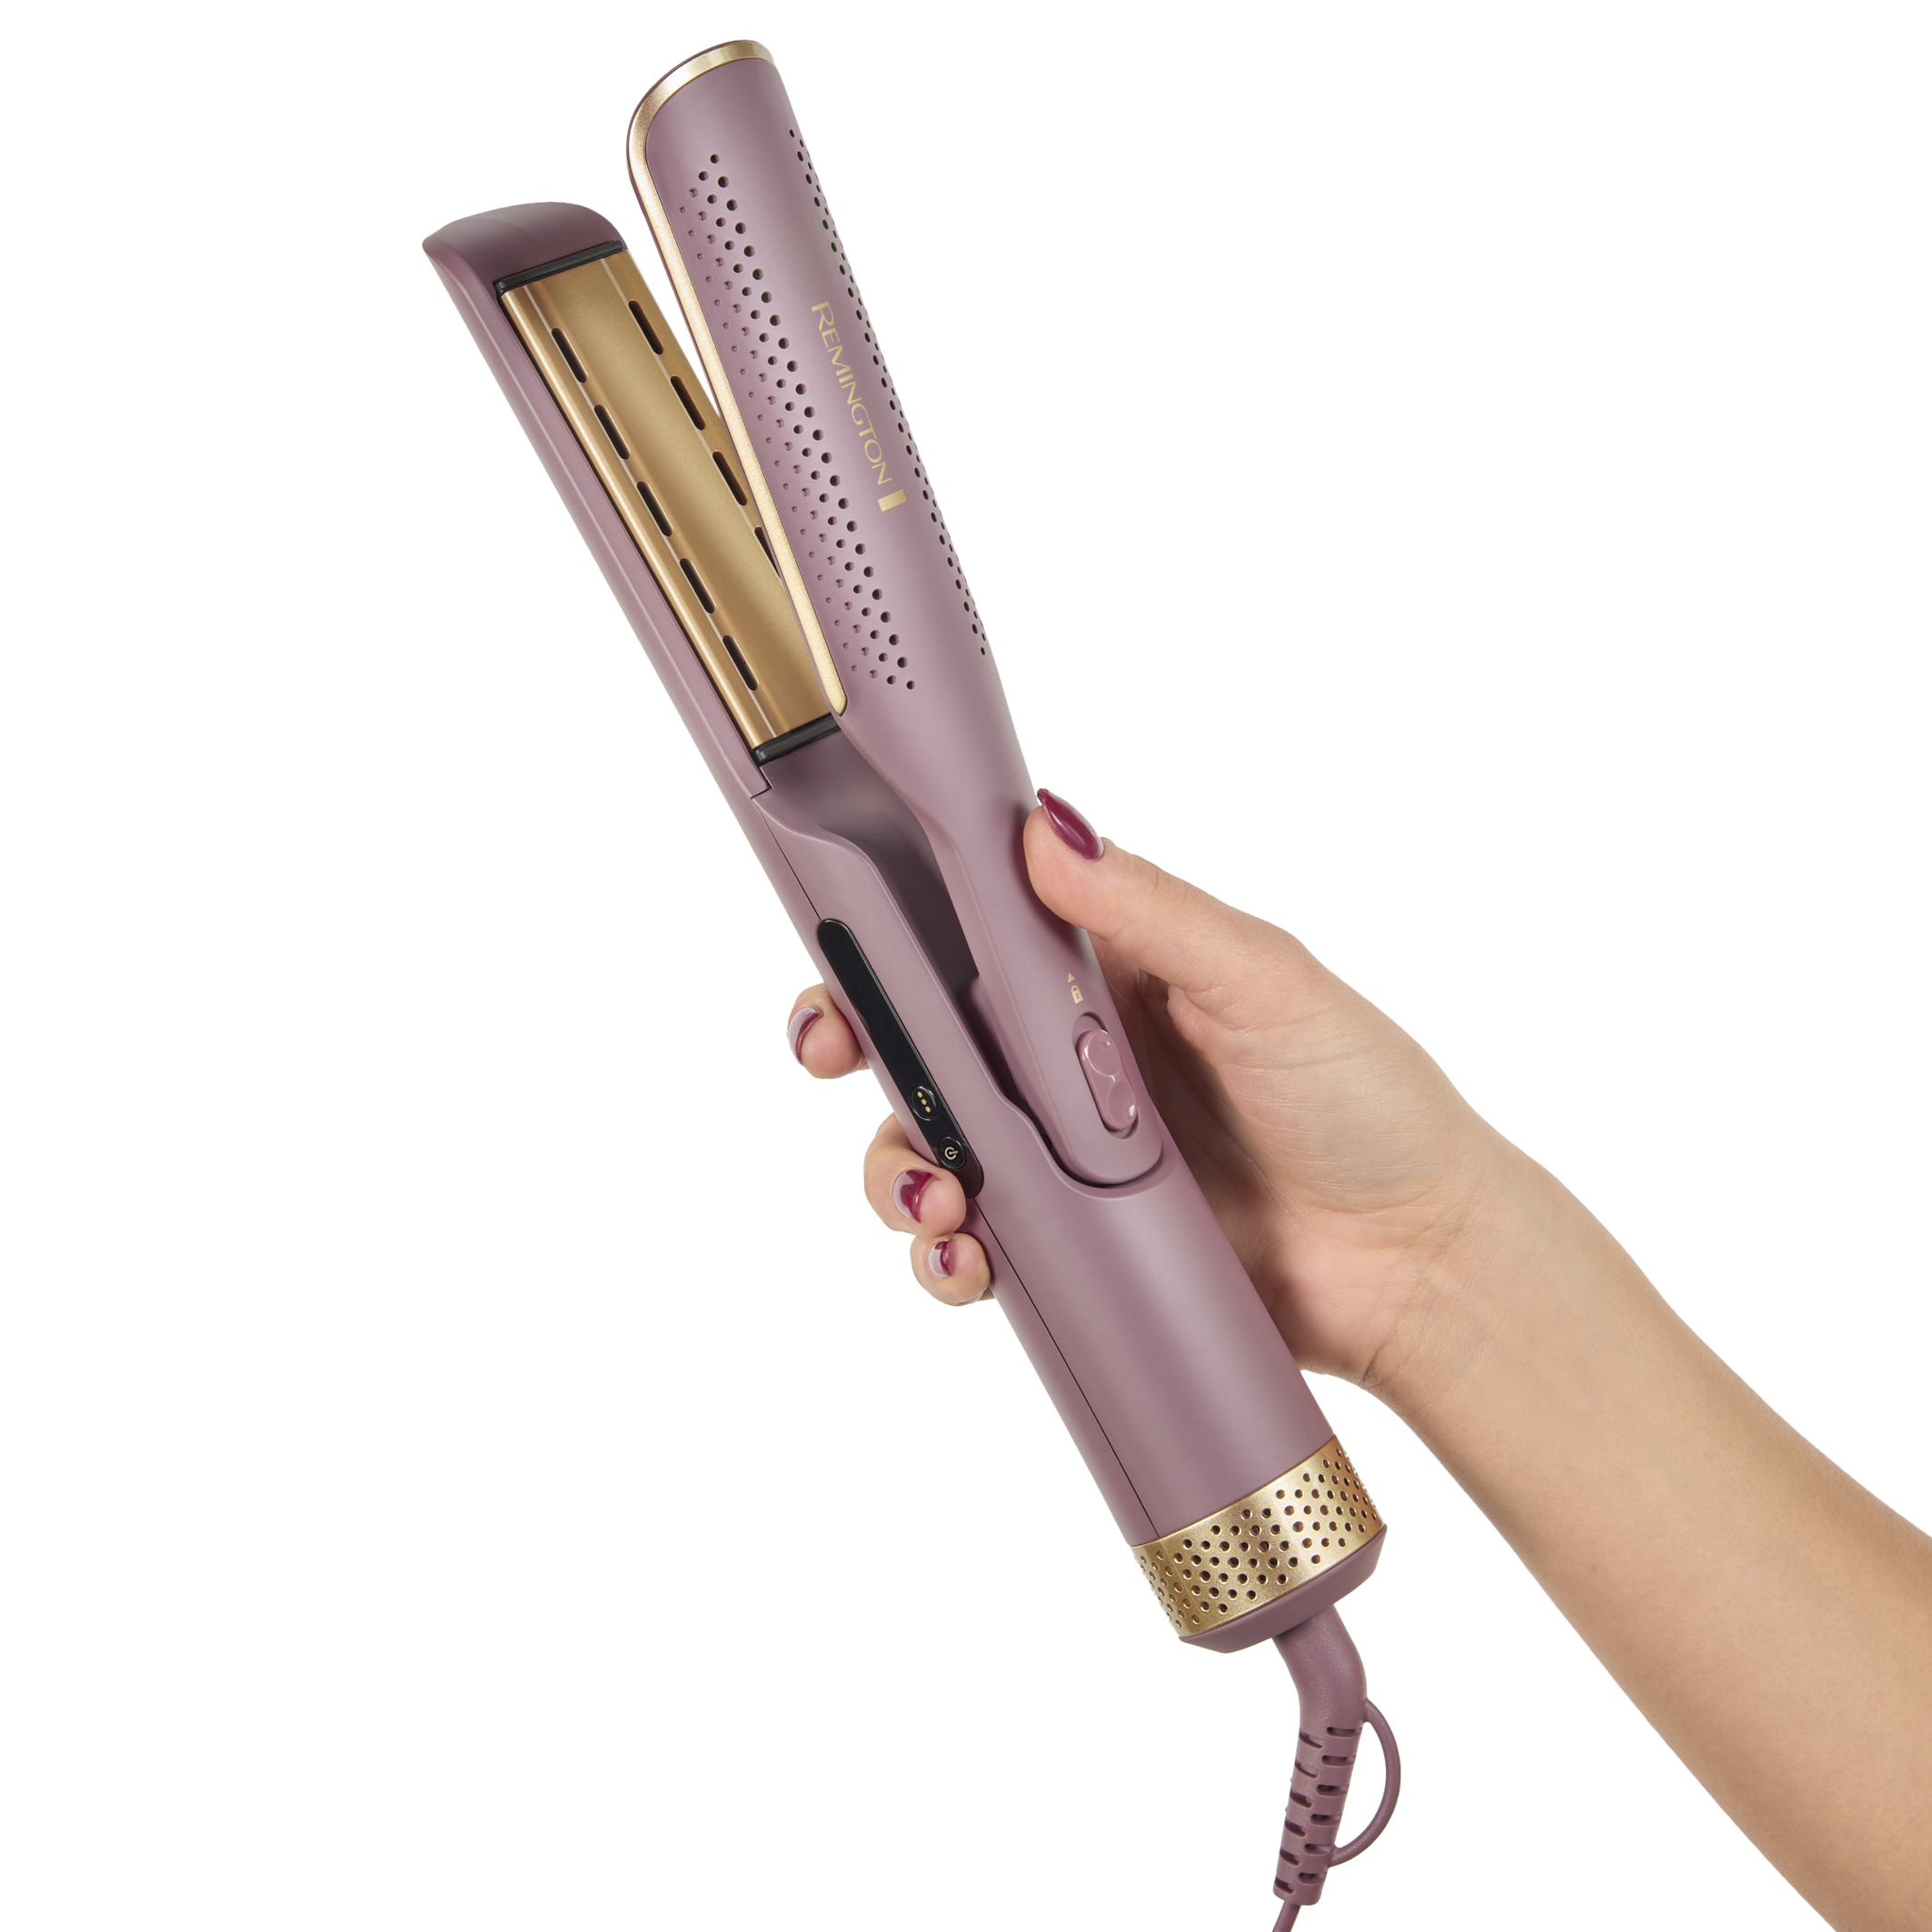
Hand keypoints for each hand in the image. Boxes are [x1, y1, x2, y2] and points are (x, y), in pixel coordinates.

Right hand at [785, 791, 1515, 1390]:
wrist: (1417, 1263)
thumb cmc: (1365, 1101)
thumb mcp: (1265, 982)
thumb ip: (1153, 911)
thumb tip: (1046, 830)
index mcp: (1106, 972)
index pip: (971, 927)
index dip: (891, 930)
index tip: (842, 944)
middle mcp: (1066, 1057)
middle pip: (921, 1037)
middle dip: (859, 1044)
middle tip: (837, 1054)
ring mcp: (1061, 1154)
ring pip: (928, 1142)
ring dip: (897, 1161)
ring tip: (934, 1193)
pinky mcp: (1070, 1241)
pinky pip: (975, 1240)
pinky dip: (946, 1252)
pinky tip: (968, 1260)